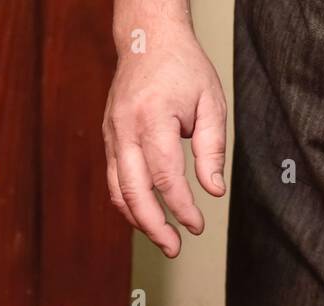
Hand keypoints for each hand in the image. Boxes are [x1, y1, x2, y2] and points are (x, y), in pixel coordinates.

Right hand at [102, 20, 226, 257]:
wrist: (147, 39)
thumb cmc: (183, 68)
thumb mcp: (211, 103)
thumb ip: (212, 150)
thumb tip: (213, 191)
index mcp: (153, 117)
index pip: (165, 176)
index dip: (182, 207)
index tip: (197, 225)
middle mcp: (125, 128)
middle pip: (134, 191)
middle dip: (155, 226)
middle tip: (175, 248)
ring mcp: (112, 134)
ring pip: (118, 190)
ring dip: (139, 221)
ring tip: (163, 240)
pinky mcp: (109, 139)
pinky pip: (115, 180)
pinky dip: (130, 204)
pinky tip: (148, 217)